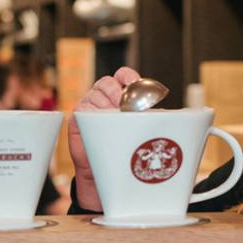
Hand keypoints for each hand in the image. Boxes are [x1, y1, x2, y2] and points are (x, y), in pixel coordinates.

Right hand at [67, 66, 140, 210]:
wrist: (106, 166)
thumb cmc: (124, 144)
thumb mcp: (137, 127)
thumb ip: (145, 117)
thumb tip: (164, 114)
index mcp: (118, 92)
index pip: (122, 75)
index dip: (128, 76)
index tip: (134, 83)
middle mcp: (102, 94)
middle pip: (107, 82)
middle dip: (117, 93)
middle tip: (126, 107)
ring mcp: (89, 103)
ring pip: (95, 95)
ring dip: (107, 106)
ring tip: (115, 119)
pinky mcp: (78, 115)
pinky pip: (84, 108)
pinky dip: (93, 114)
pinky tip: (101, 124)